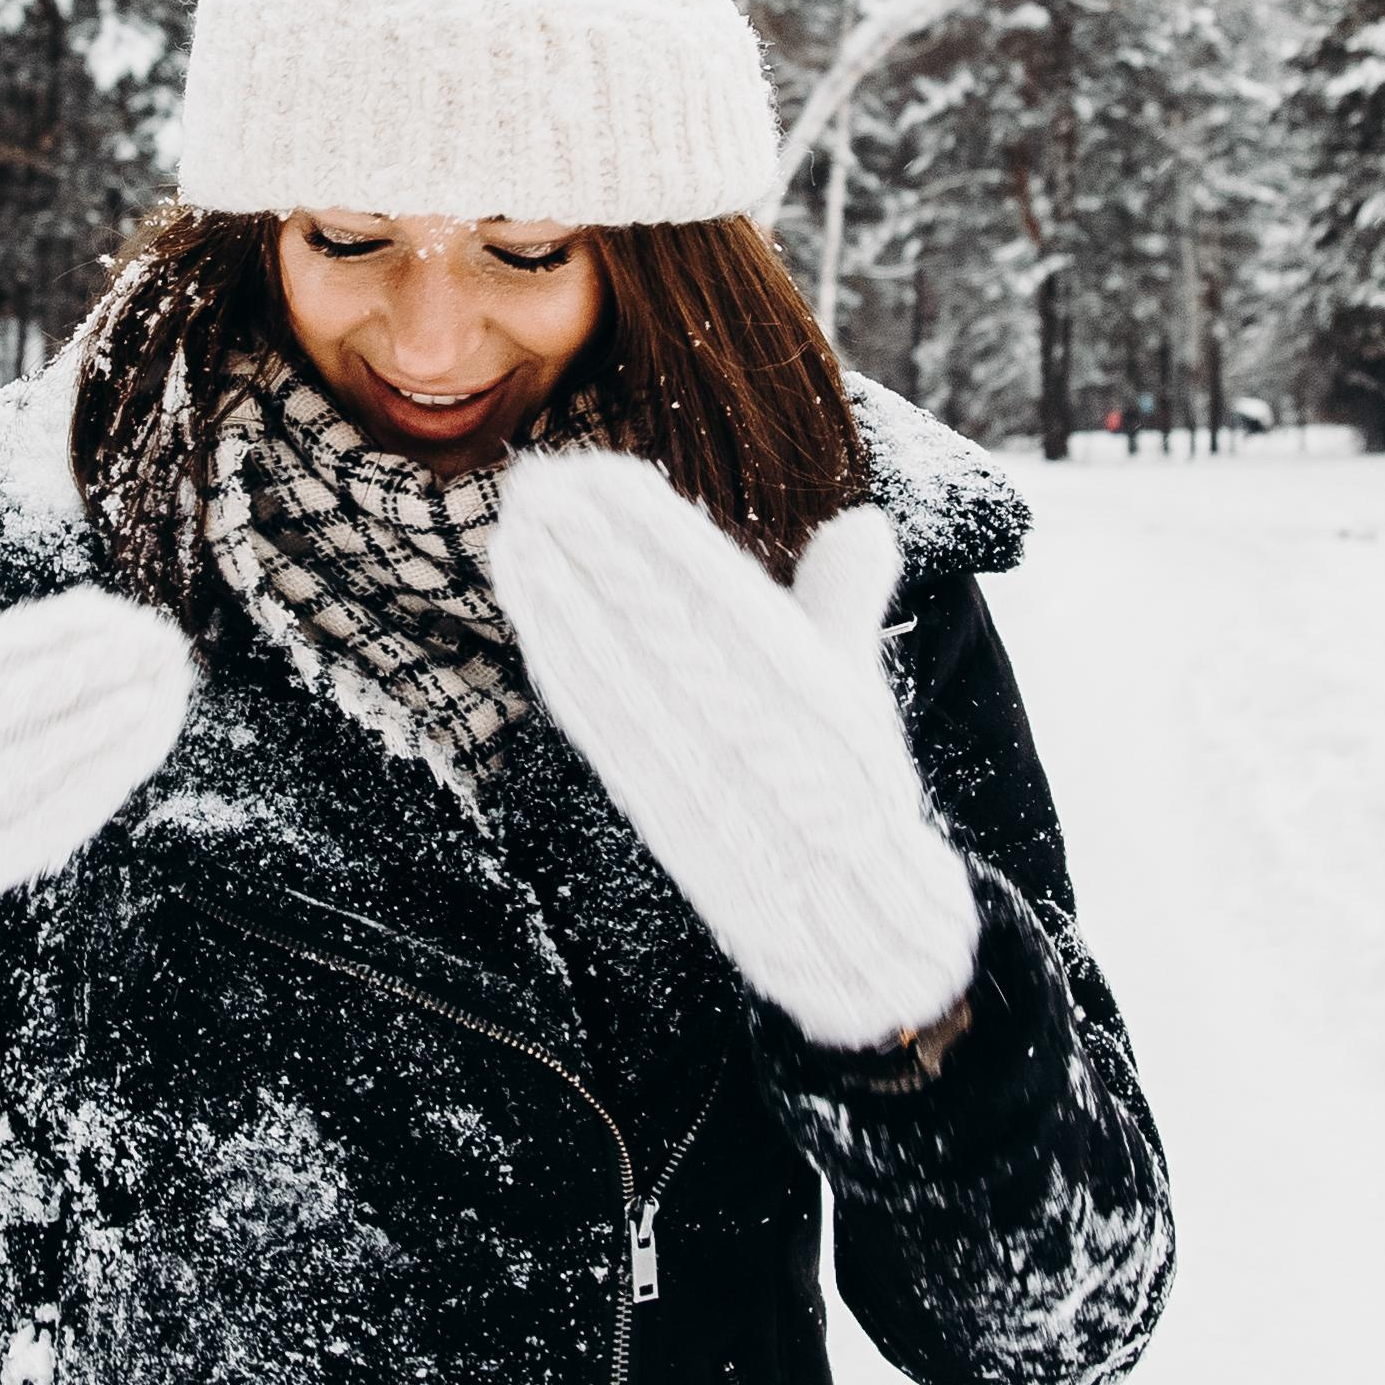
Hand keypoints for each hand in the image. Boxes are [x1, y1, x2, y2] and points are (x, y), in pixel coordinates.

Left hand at [490, 454, 978, 1053]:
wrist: (839, 915)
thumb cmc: (848, 784)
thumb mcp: (857, 686)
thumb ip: (847, 600)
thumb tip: (868, 523)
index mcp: (799, 689)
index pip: (710, 590)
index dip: (650, 531)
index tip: (604, 470)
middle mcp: (739, 724)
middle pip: (646, 618)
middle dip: (585, 546)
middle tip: (538, 480)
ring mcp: (686, 762)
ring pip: (607, 661)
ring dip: (553, 592)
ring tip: (516, 528)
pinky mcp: (645, 793)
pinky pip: (592, 715)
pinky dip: (555, 657)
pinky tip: (528, 608)